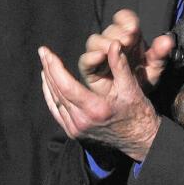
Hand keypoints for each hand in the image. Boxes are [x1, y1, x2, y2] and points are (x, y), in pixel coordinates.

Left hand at [40, 41, 161, 162]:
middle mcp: (82, 121)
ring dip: (48, 82)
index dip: (54, 68)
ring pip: (55, 102)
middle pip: (57, 92)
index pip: (66, 86)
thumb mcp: (131, 89)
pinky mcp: (75, 133)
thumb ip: (120, 65)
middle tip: (43, 52)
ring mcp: (77, 129)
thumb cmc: (138, 113)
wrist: (140, 140)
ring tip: (45, 64)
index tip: (47, 52)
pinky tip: (48, 85)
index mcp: (95, 109)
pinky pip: (57, 112)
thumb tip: (113, 44)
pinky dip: (51, 97)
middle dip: (49, 69)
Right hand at [78, 9, 173, 95]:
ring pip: (94, 41)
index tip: (133, 28)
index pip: (123, 19)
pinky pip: (85, 61)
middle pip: (109, 29)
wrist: (135, 102)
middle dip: (119, 32)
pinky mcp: (90, 70)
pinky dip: (91, 57)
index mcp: (129, 37)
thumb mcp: (155, 66)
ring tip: (116, 48)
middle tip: (128, 40)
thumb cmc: (143, 80)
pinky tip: (100, 57)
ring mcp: (99, 55)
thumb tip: (167, 41)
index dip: (126, 20)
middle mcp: (112, 43)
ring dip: (104, 43)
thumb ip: (160, 53)